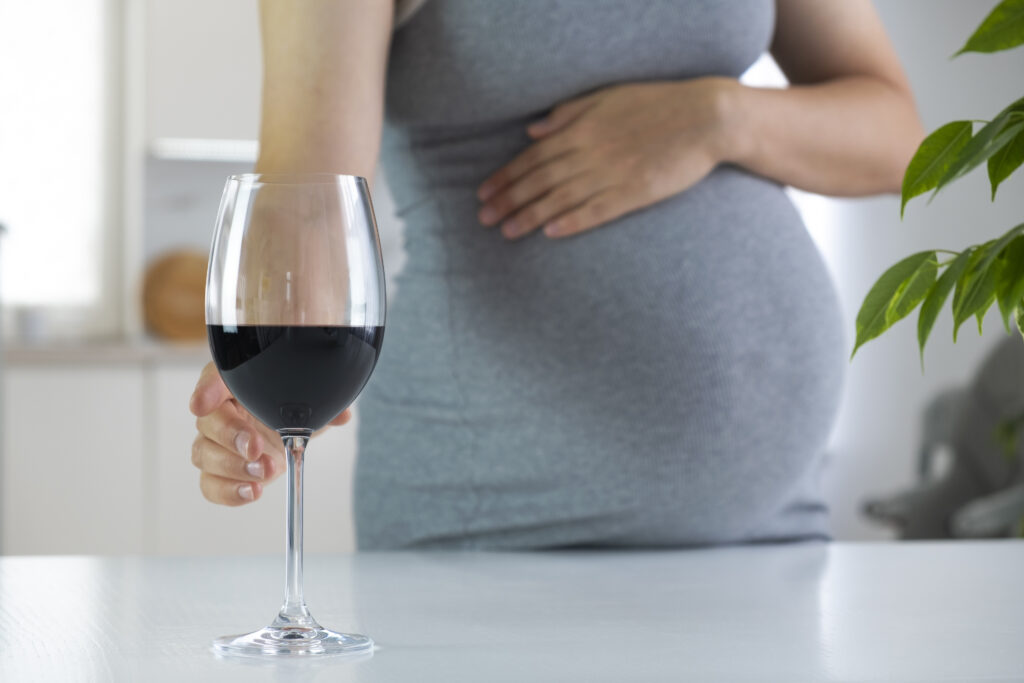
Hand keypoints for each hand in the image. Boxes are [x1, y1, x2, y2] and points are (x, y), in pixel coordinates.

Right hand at [188, 362, 351, 505]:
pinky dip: (229, 492)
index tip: (201, 404)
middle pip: (208, 420)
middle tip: (255, 447)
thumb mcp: (310, 399)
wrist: (289, 427)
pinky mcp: (221, 471)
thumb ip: (323, 403)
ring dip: (234, 467)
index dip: (206, 389)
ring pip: (203, 454)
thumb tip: (342, 416)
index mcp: (237, 382)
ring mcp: (217, 442)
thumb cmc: (291, 405)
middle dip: (231, 436)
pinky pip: (210, 484)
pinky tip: (252, 492)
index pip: (214, 377)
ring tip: (265, 471)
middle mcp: (221, 410)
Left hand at [476, 78, 738, 239]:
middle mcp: (590, 153)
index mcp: (581, 129)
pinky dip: (571, 222)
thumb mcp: (607, 98)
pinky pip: (596, 211)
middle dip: (507, 200)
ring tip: (505, 232)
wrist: (705, 118)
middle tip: (483, 219)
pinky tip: (550, 233)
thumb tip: (532, 131)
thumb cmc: (656, 103)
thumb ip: (567, 115)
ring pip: (560, 198)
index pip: (532, 157)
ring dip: (529, 216)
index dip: (505, 176)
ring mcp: (612, 174)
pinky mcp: (634, 193)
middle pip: (539, 180)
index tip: (483, 193)